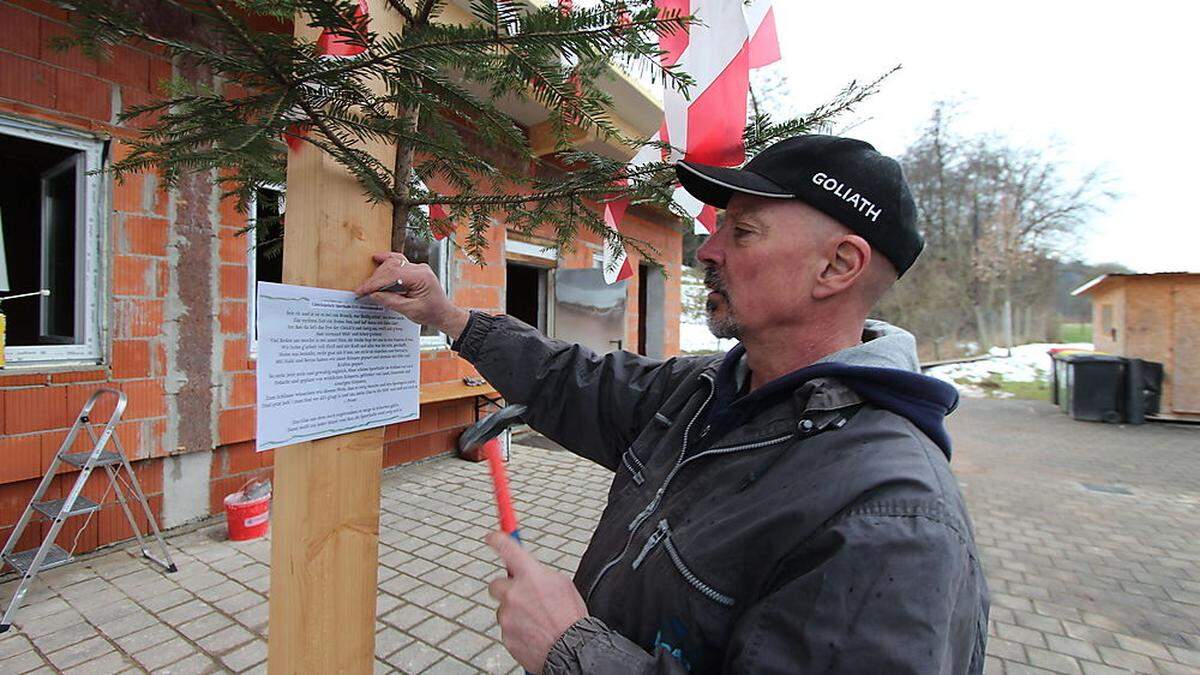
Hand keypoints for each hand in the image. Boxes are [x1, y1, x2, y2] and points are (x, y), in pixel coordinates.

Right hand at [354, 251, 469, 339]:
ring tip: (368, 284)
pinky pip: (399, 262)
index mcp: (421, 277)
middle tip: (363, 290)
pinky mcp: (415, 270)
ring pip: (394, 263)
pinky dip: (387, 262)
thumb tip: (373, 294)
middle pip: (391, 267)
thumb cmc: (431, 313)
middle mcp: (420, 268)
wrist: (443, 313)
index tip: (362, 290)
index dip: (375, 283)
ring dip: (380, 272)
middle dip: (375, 279)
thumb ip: (391, 301)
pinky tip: (377, 258)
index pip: (392, 275)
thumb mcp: (410, 310)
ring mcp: (418, 267)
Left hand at [486, 531, 588, 673]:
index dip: (498, 540)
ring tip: (536, 621)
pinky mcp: (506, 635)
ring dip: (514, 613)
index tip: (492, 537)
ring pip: (503, 609)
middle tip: (521, 597)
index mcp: (531, 575)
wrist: (572, 650)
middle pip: (495, 584)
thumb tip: (526, 570)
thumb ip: (539, 574)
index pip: (508, 548)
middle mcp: (515, 593)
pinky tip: (534, 633)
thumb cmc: (570, 617)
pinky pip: (507, 628)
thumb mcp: (561, 584)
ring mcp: (508, 616)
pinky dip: (517, 630)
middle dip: (506, 589)